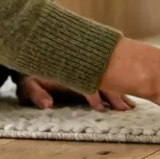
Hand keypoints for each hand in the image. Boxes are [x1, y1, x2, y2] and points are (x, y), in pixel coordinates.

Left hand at [15, 74, 134, 111]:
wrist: (34, 50)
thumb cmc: (31, 73)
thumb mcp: (29, 83)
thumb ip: (36, 93)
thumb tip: (48, 105)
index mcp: (68, 70)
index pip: (85, 82)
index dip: (94, 95)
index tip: (100, 108)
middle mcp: (81, 68)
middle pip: (103, 80)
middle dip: (115, 94)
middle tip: (127, 108)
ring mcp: (87, 69)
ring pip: (108, 79)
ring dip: (119, 92)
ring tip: (130, 106)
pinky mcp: (90, 70)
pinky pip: (108, 78)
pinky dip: (117, 86)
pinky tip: (126, 96)